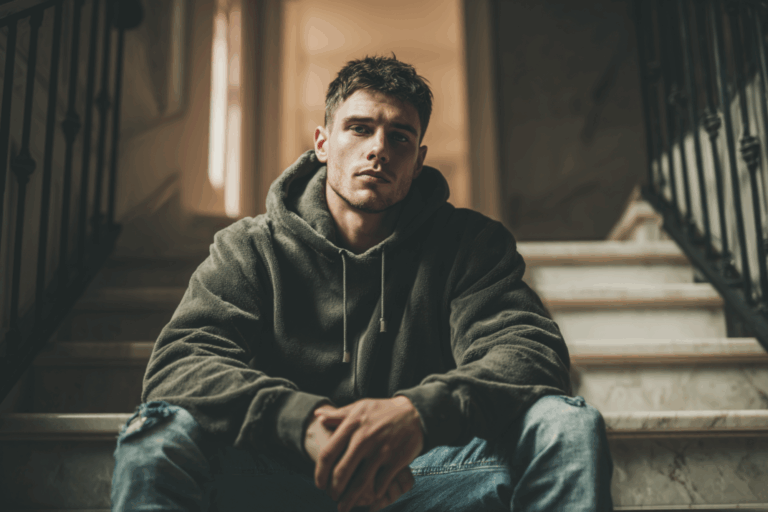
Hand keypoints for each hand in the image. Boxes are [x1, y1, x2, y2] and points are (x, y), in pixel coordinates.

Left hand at [313, 396, 424, 511]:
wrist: (414, 413)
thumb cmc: (382, 411)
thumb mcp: (359, 407)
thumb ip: (338, 414)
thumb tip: (317, 416)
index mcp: (352, 425)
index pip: (328, 453)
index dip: (320, 473)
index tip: (319, 484)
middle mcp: (364, 439)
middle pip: (341, 472)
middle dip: (334, 490)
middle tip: (332, 497)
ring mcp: (380, 451)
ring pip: (360, 482)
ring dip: (350, 498)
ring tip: (344, 507)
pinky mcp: (395, 460)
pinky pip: (381, 483)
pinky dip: (374, 493)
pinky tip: (370, 497)